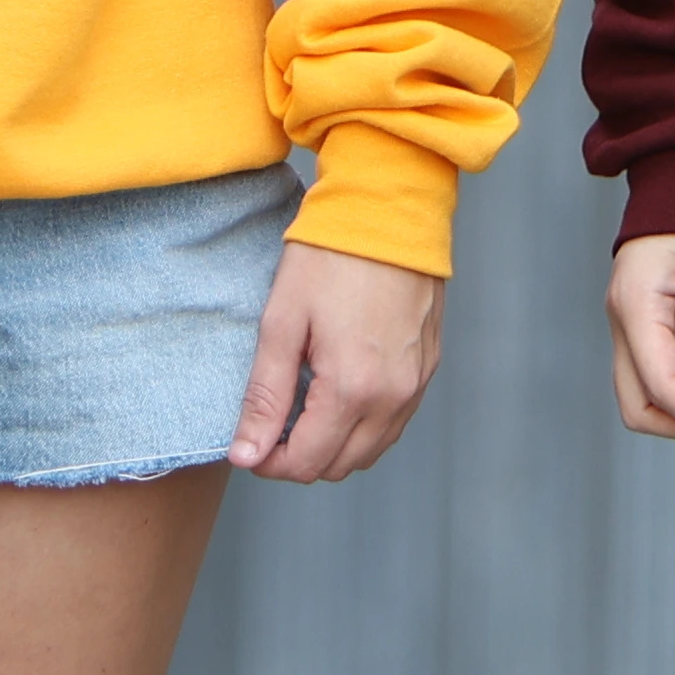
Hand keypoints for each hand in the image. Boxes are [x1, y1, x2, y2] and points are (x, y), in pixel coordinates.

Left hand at [230, 240, 442, 482]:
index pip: (307, 463)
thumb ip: (264, 397)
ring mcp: (416, 384)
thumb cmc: (330, 256)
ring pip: (371, 450)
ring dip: (334, 444)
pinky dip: (364, 424)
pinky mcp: (428, 368)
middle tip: (272, 423)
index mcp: (353, 388)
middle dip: (300, 457)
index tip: (249, 442)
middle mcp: (393, 397)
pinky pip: (394, 421)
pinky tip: (338, 390)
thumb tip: (246, 456)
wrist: (389, 208)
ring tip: (303, 405)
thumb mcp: (282, 323)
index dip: (269, 462)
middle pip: (340, 466)